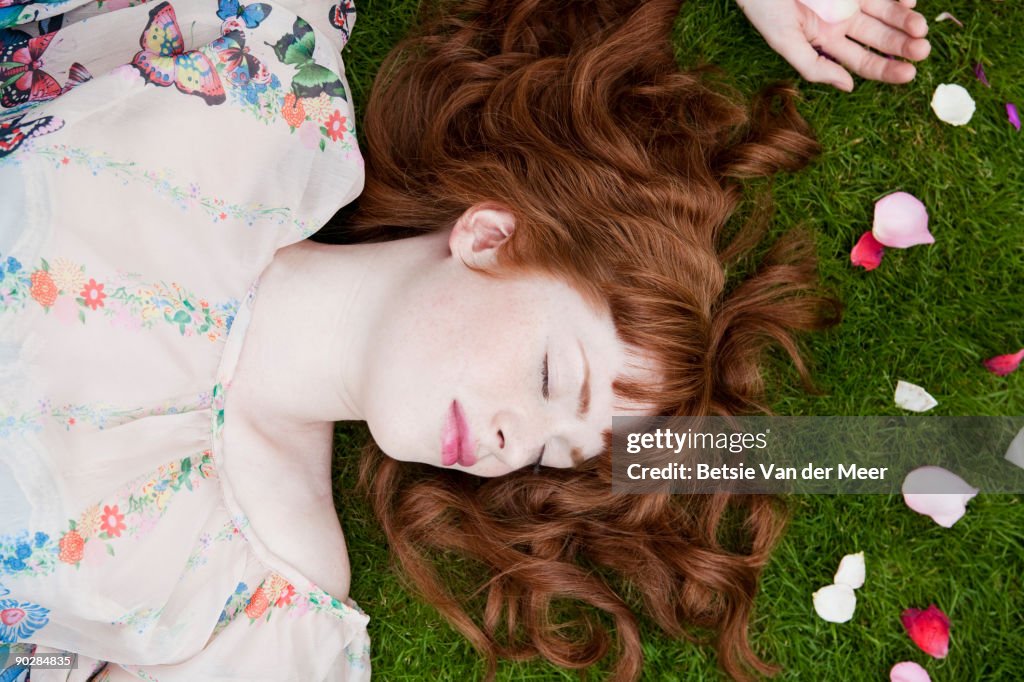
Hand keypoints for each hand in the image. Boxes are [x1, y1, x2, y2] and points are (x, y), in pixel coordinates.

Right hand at [734, 0, 930, 91]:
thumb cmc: (764, 4)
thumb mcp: (783, 40)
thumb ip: (813, 66)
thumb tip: (848, 87)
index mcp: (826, 42)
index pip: (862, 62)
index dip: (886, 70)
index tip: (909, 74)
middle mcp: (843, 22)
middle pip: (881, 40)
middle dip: (903, 46)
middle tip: (922, 50)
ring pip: (888, 14)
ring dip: (907, 22)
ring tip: (921, 29)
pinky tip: (909, 3)